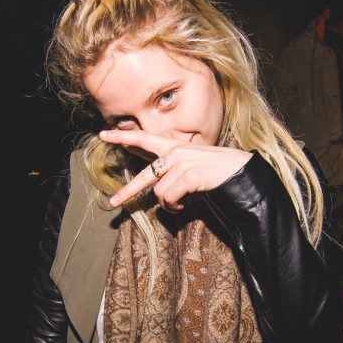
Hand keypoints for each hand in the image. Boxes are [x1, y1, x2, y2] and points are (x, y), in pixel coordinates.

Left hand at [98, 129, 250, 209]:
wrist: (239, 171)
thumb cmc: (217, 170)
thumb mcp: (193, 163)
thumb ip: (174, 167)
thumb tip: (157, 184)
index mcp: (175, 146)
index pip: (144, 138)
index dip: (122, 137)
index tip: (102, 135)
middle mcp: (175, 152)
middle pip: (144, 175)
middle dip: (128, 191)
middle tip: (113, 202)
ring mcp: (181, 163)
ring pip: (160, 194)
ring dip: (170, 204)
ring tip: (182, 202)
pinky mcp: (187, 175)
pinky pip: (169, 199)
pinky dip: (176, 206)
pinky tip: (186, 202)